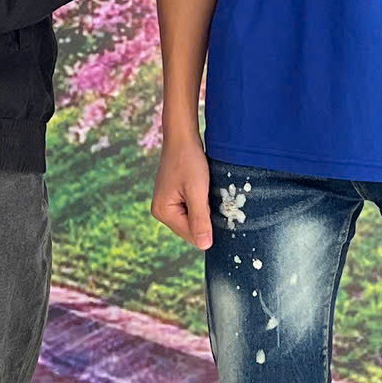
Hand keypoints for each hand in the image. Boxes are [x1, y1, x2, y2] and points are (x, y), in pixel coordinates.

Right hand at [152, 130, 214, 249]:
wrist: (183, 136)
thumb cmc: (188, 161)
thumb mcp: (197, 191)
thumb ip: (200, 219)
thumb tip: (205, 246)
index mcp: (163, 212)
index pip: (191, 235)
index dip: (209, 227)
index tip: (219, 210)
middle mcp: (162, 211)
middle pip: (192, 229)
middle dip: (207, 219)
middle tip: (214, 200)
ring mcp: (168, 204)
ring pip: (194, 220)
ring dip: (206, 211)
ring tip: (209, 194)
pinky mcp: (176, 197)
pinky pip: (193, 210)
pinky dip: (203, 204)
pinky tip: (206, 192)